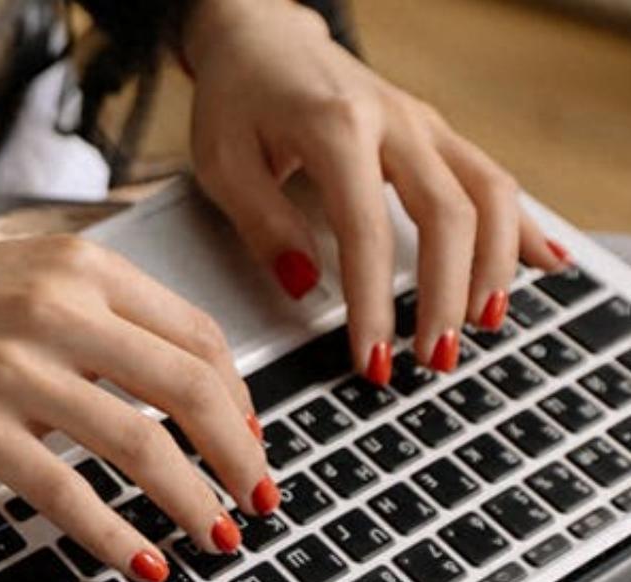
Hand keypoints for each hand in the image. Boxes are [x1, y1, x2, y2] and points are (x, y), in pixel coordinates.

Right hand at [0, 236, 275, 581]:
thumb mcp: (32, 272)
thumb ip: (106, 314)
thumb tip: (181, 383)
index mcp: (82, 266)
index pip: (198, 335)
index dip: (239, 397)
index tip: (250, 434)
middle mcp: (56, 309)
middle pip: (188, 389)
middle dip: (240, 455)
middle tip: (257, 494)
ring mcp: (14, 369)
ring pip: (140, 446)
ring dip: (195, 501)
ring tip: (217, 534)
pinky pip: (67, 492)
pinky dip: (116, 535)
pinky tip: (141, 559)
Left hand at [183, 0, 568, 381]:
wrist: (259, 39)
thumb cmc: (237, 98)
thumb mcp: (223, 162)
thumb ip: (264, 224)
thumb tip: (308, 287)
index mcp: (334, 128)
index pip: (366, 231)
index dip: (374, 304)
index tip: (374, 358)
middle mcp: (392, 120)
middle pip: (448, 214)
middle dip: (446, 295)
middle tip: (436, 358)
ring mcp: (422, 122)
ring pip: (488, 191)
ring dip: (494, 264)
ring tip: (483, 324)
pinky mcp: (433, 131)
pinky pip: (492, 176)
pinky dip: (519, 224)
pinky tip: (541, 261)